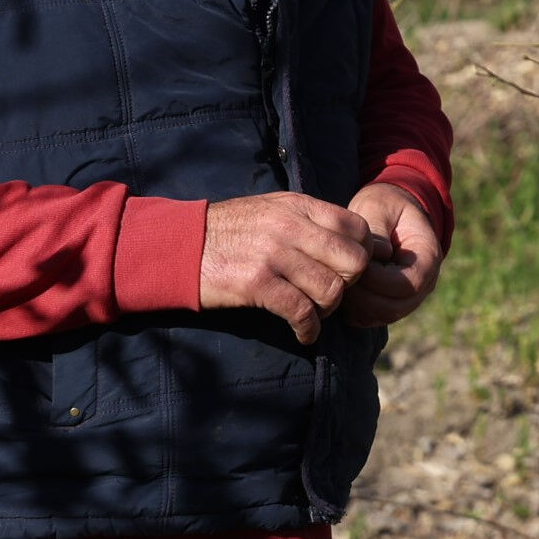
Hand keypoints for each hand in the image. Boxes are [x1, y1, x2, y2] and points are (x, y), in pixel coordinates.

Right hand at [201, 191, 374, 343]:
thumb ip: (310, 220)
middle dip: (350, 283)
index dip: (362, 253)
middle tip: (333, 293)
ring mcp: (274, 254)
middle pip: (354, 261)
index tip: (349, 270)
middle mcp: (291, 226)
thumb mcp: (272, 209)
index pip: (358, 228)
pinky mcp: (256, 283)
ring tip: (315, 313)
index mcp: (299, 205)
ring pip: (332, 289)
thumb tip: (353, 242)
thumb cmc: (229, 230)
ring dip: (329, 310)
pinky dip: (309, 329)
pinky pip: (301, 311)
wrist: (176, 245)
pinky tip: (304, 333)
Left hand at [339, 180, 446, 327]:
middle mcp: (424, 283)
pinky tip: (339, 286)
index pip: (408, 284)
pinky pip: (368, 319)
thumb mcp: (379, 206)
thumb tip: (376, 254)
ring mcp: (407, 298)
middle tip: (338, 274)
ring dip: (354, 303)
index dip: (376, 279)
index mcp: (428, 257)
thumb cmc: (384, 206)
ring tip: (337, 278)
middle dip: (361, 295)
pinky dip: (351, 309)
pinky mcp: (388, 305)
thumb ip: (376, 228)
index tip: (351, 263)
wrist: (389, 213)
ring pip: (380, 317)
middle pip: (393, 308)